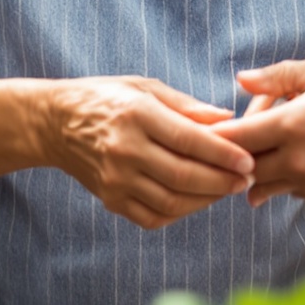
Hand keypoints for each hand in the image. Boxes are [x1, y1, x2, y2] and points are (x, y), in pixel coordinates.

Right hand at [42, 77, 254, 229]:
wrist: (55, 124)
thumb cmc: (106, 99)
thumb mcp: (144, 87)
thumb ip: (187, 106)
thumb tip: (227, 119)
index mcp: (136, 115)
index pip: (188, 140)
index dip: (223, 153)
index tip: (248, 160)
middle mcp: (124, 150)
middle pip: (183, 175)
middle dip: (222, 181)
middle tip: (246, 179)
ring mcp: (115, 179)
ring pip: (171, 201)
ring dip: (206, 200)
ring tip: (226, 190)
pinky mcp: (110, 199)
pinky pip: (153, 217)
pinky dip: (180, 213)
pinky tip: (196, 201)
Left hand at [218, 64, 304, 213]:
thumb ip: (279, 76)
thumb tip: (241, 79)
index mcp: (291, 125)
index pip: (234, 139)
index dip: (221, 137)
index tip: (218, 134)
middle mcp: (297, 162)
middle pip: (244, 170)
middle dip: (243, 158)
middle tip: (252, 144)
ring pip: (268, 188)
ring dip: (269, 173)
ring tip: (288, 152)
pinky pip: (299, 197)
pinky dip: (300, 185)